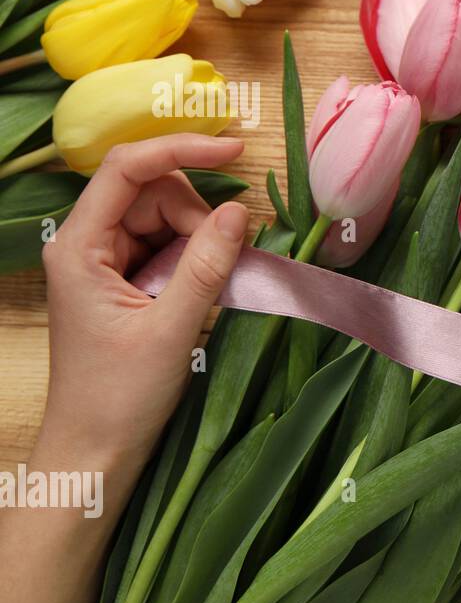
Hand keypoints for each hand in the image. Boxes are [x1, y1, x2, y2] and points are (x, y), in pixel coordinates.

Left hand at [40, 134, 248, 472]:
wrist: (95, 453)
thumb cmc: (120, 398)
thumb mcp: (171, 330)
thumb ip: (205, 266)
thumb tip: (238, 212)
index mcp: (79, 247)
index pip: (127, 169)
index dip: (181, 149)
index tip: (236, 149)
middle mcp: (87, 245)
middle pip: (153, 193)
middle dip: (197, 216)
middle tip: (222, 266)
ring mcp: (107, 264)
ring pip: (167, 220)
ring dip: (200, 243)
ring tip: (210, 292)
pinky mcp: (127, 283)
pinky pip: (170, 249)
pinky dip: (196, 261)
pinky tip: (205, 294)